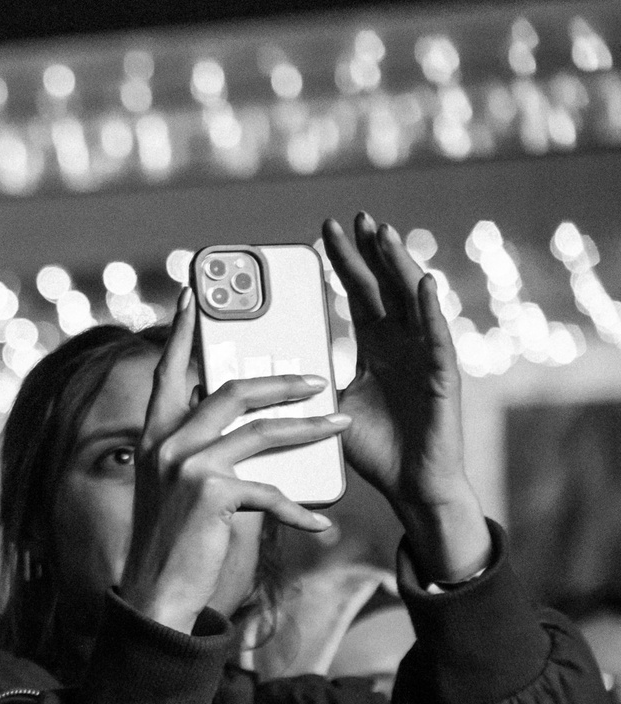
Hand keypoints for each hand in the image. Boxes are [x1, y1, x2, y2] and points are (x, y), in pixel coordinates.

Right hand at [120, 295, 340, 632]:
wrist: (155, 593)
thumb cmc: (173, 541)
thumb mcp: (172, 487)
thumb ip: (193, 451)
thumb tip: (234, 424)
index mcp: (152, 436)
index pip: (168, 373)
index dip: (180, 332)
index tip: (193, 293)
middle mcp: (163, 443)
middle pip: (229, 390)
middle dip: (278, 380)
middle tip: (318, 377)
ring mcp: (184, 467)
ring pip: (260, 430)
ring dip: (308, 427)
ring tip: (342, 423)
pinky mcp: (210, 494)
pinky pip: (270, 488)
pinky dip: (299, 508)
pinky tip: (322, 523)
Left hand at [320, 212, 489, 583]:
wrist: (409, 487)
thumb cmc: (374, 450)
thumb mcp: (329, 408)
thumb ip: (306, 383)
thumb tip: (260, 371)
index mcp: (375, 349)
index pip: (356, 296)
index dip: (343, 265)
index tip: (323, 233)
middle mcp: (402, 346)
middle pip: (383, 289)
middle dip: (369, 252)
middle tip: (355, 215)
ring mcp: (425, 358)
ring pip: (411, 302)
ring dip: (398, 265)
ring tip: (385, 232)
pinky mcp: (443, 378)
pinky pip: (438, 338)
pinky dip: (430, 310)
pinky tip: (423, 283)